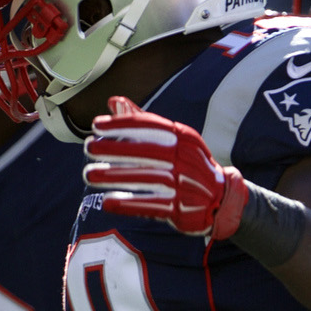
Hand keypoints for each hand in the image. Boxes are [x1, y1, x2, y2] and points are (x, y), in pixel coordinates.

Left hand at [85, 97, 247, 239]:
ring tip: (89, 174)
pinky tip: (107, 202)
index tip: (96, 125)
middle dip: (114, 148)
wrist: (221, 198)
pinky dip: (128, 204)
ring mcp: (185, 184)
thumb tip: (114, 102)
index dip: (121, 125)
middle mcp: (186, 158)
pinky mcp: (182, 208)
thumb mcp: (174, 140)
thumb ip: (143, 122)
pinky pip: (151, 205)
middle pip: (145, 151)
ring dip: (114, 176)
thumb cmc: (189, 164)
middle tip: (88, 148)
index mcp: (184, 136)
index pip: (150, 126)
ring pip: (145, 177)